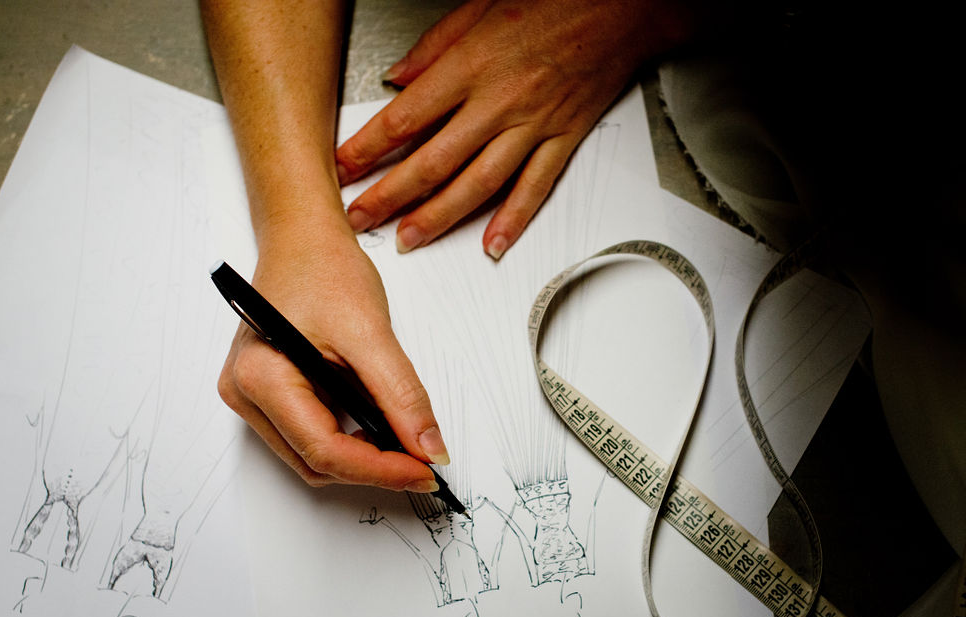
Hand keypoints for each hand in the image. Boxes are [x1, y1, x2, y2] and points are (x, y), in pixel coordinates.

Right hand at [217, 221, 447, 492]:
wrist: (303, 239)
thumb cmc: (323, 269)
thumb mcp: (371, 332)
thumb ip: (401, 395)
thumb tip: (429, 447)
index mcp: (259, 377)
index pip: (323, 450)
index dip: (380, 469)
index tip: (425, 470)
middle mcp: (244, 394)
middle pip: (315, 462)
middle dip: (372, 467)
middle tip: (423, 459)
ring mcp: (251, 397)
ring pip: (312, 456)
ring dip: (361, 457)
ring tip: (402, 440)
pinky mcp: (266, 394)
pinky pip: (309, 435)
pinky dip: (348, 439)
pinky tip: (376, 423)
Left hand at [336, 0, 699, 258]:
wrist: (623, 8)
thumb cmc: (556, 0)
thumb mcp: (480, 5)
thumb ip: (434, 46)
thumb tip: (398, 78)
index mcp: (472, 65)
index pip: (406, 117)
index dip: (368, 148)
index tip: (342, 169)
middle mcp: (500, 101)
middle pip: (434, 161)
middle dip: (389, 195)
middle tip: (360, 217)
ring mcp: (533, 126)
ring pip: (478, 184)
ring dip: (438, 218)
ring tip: (408, 238)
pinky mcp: (562, 140)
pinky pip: (534, 188)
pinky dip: (513, 220)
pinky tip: (492, 243)